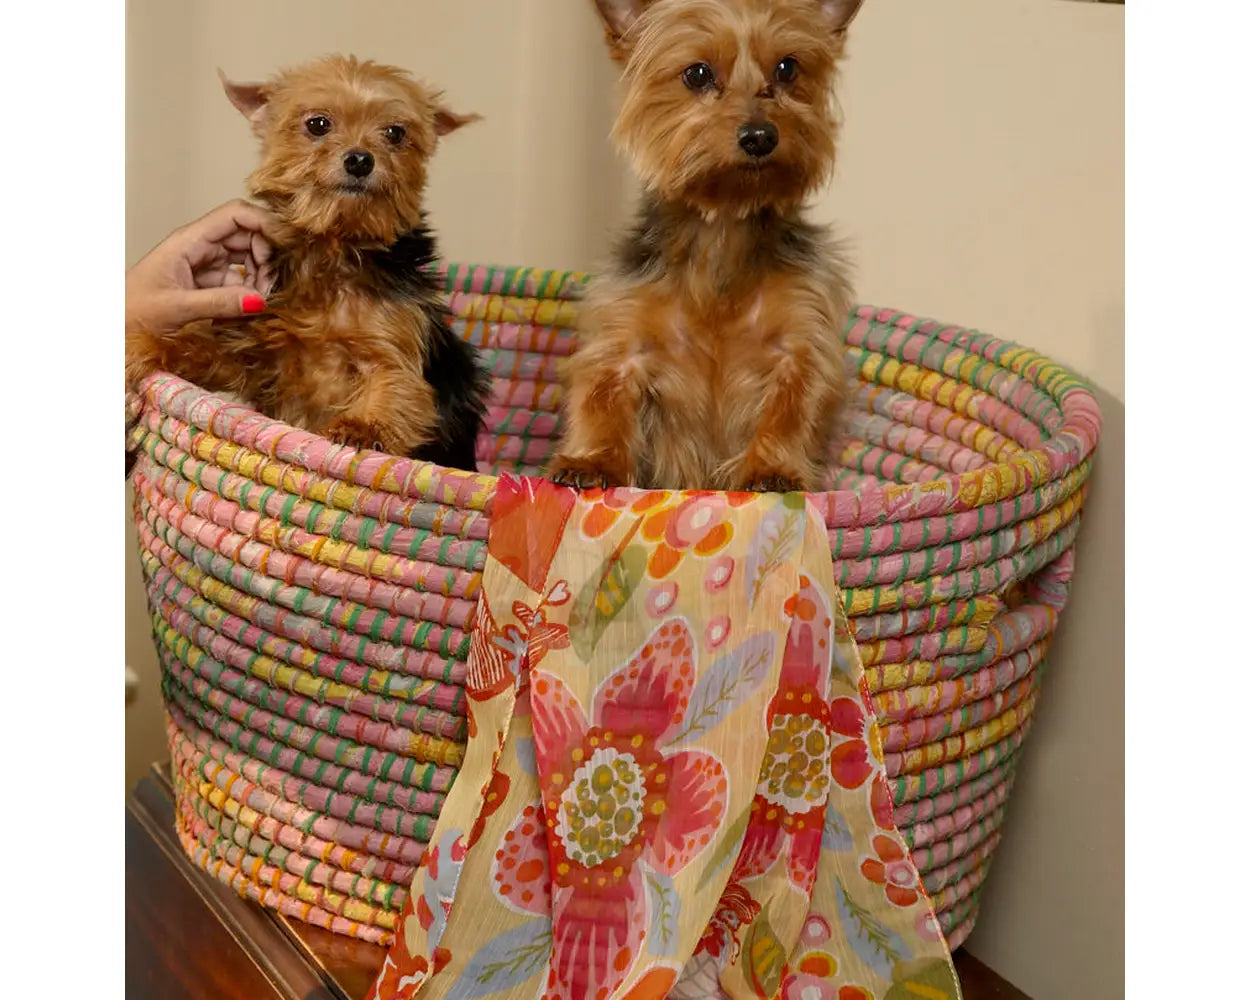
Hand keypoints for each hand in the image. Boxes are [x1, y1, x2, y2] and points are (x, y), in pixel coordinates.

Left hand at [125, 199, 279, 335]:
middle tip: (270, 289)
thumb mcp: (175, 309)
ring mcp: (205, 265)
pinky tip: (245, 312)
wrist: (110, 326)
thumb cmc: (130, 312)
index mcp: (188, 240)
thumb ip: (218, 303)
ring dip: (260, 280)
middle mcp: (200, 247)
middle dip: (266, 259)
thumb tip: (260, 300)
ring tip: (257, 305)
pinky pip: (239, 282)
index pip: (235, 215)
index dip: (264, 224)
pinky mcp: (208, 284)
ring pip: (248, 261)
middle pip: (248, 237)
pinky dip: (249, 295)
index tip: (285, 248)